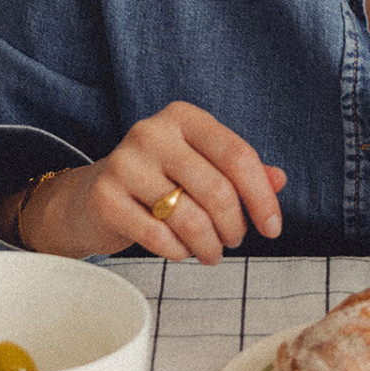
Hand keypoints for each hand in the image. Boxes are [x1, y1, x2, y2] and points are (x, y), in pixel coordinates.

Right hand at [22, 103, 285, 263]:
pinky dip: (178, 252)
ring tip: (211, 253)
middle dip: (235, 227)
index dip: (261, 197)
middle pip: (217, 190)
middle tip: (234, 242)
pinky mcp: (105, 198)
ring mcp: (125, 163)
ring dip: (210, 246)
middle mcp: (152, 132)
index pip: (238, 155)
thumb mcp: (201, 167)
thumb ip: (241, 171)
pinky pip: (159, 237)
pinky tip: (180, 252)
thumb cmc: (159, 182)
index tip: (273, 229)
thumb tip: (279, 180)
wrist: (90, 198)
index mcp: (184, 117)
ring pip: (190, 218)